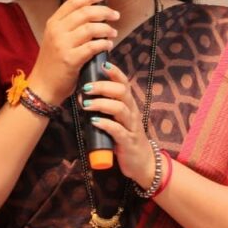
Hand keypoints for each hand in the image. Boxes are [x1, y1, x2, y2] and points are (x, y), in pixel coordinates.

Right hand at [28, 0, 118, 103]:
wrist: (43, 86)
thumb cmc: (53, 63)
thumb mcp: (56, 39)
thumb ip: (70, 26)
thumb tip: (95, 14)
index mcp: (53, 23)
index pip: (73, 2)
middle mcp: (56, 31)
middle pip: (85, 13)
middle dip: (104, 11)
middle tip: (115, 15)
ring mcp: (62, 45)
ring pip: (91, 28)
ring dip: (106, 29)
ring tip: (113, 32)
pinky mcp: (70, 59)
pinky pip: (92, 46)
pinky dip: (104, 44)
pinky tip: (108, 45)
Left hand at [78, 61, 156, 187]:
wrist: (142, 163)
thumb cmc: (125, 137)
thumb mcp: (117, 119)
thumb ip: (106, 106)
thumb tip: (86, 92)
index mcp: (129, 104)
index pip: (124, 83)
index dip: (114, 72)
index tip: (101, 64)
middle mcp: (132, 112)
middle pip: (121, 92)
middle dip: (103, 87)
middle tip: (85, 87)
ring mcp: (131, 127)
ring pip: (120, 109)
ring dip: (101, 104)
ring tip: (86, 104)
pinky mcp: (128, 142)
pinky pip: (118, 130)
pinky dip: (106, 124)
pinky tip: (94, 122)